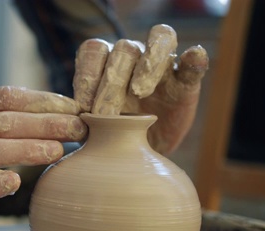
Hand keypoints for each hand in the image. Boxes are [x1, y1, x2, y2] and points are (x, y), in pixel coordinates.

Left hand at [73, 24, 208, 153]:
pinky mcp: (186, 82)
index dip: (86, 74)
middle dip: (111, 82)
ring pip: (158, 42)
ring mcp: (162, 66)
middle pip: (124, 50)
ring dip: (147, 65)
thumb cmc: (111, 136)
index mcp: (105, 63)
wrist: (141, 155)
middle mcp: (133, 56)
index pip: (94, 51)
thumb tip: (71, 122)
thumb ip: (82, 120)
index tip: (82, 106)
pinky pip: (193, 64)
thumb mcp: (93, 130)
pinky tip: (192, 58)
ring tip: (139, 92)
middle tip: (104, 115)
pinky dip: (194, 59)